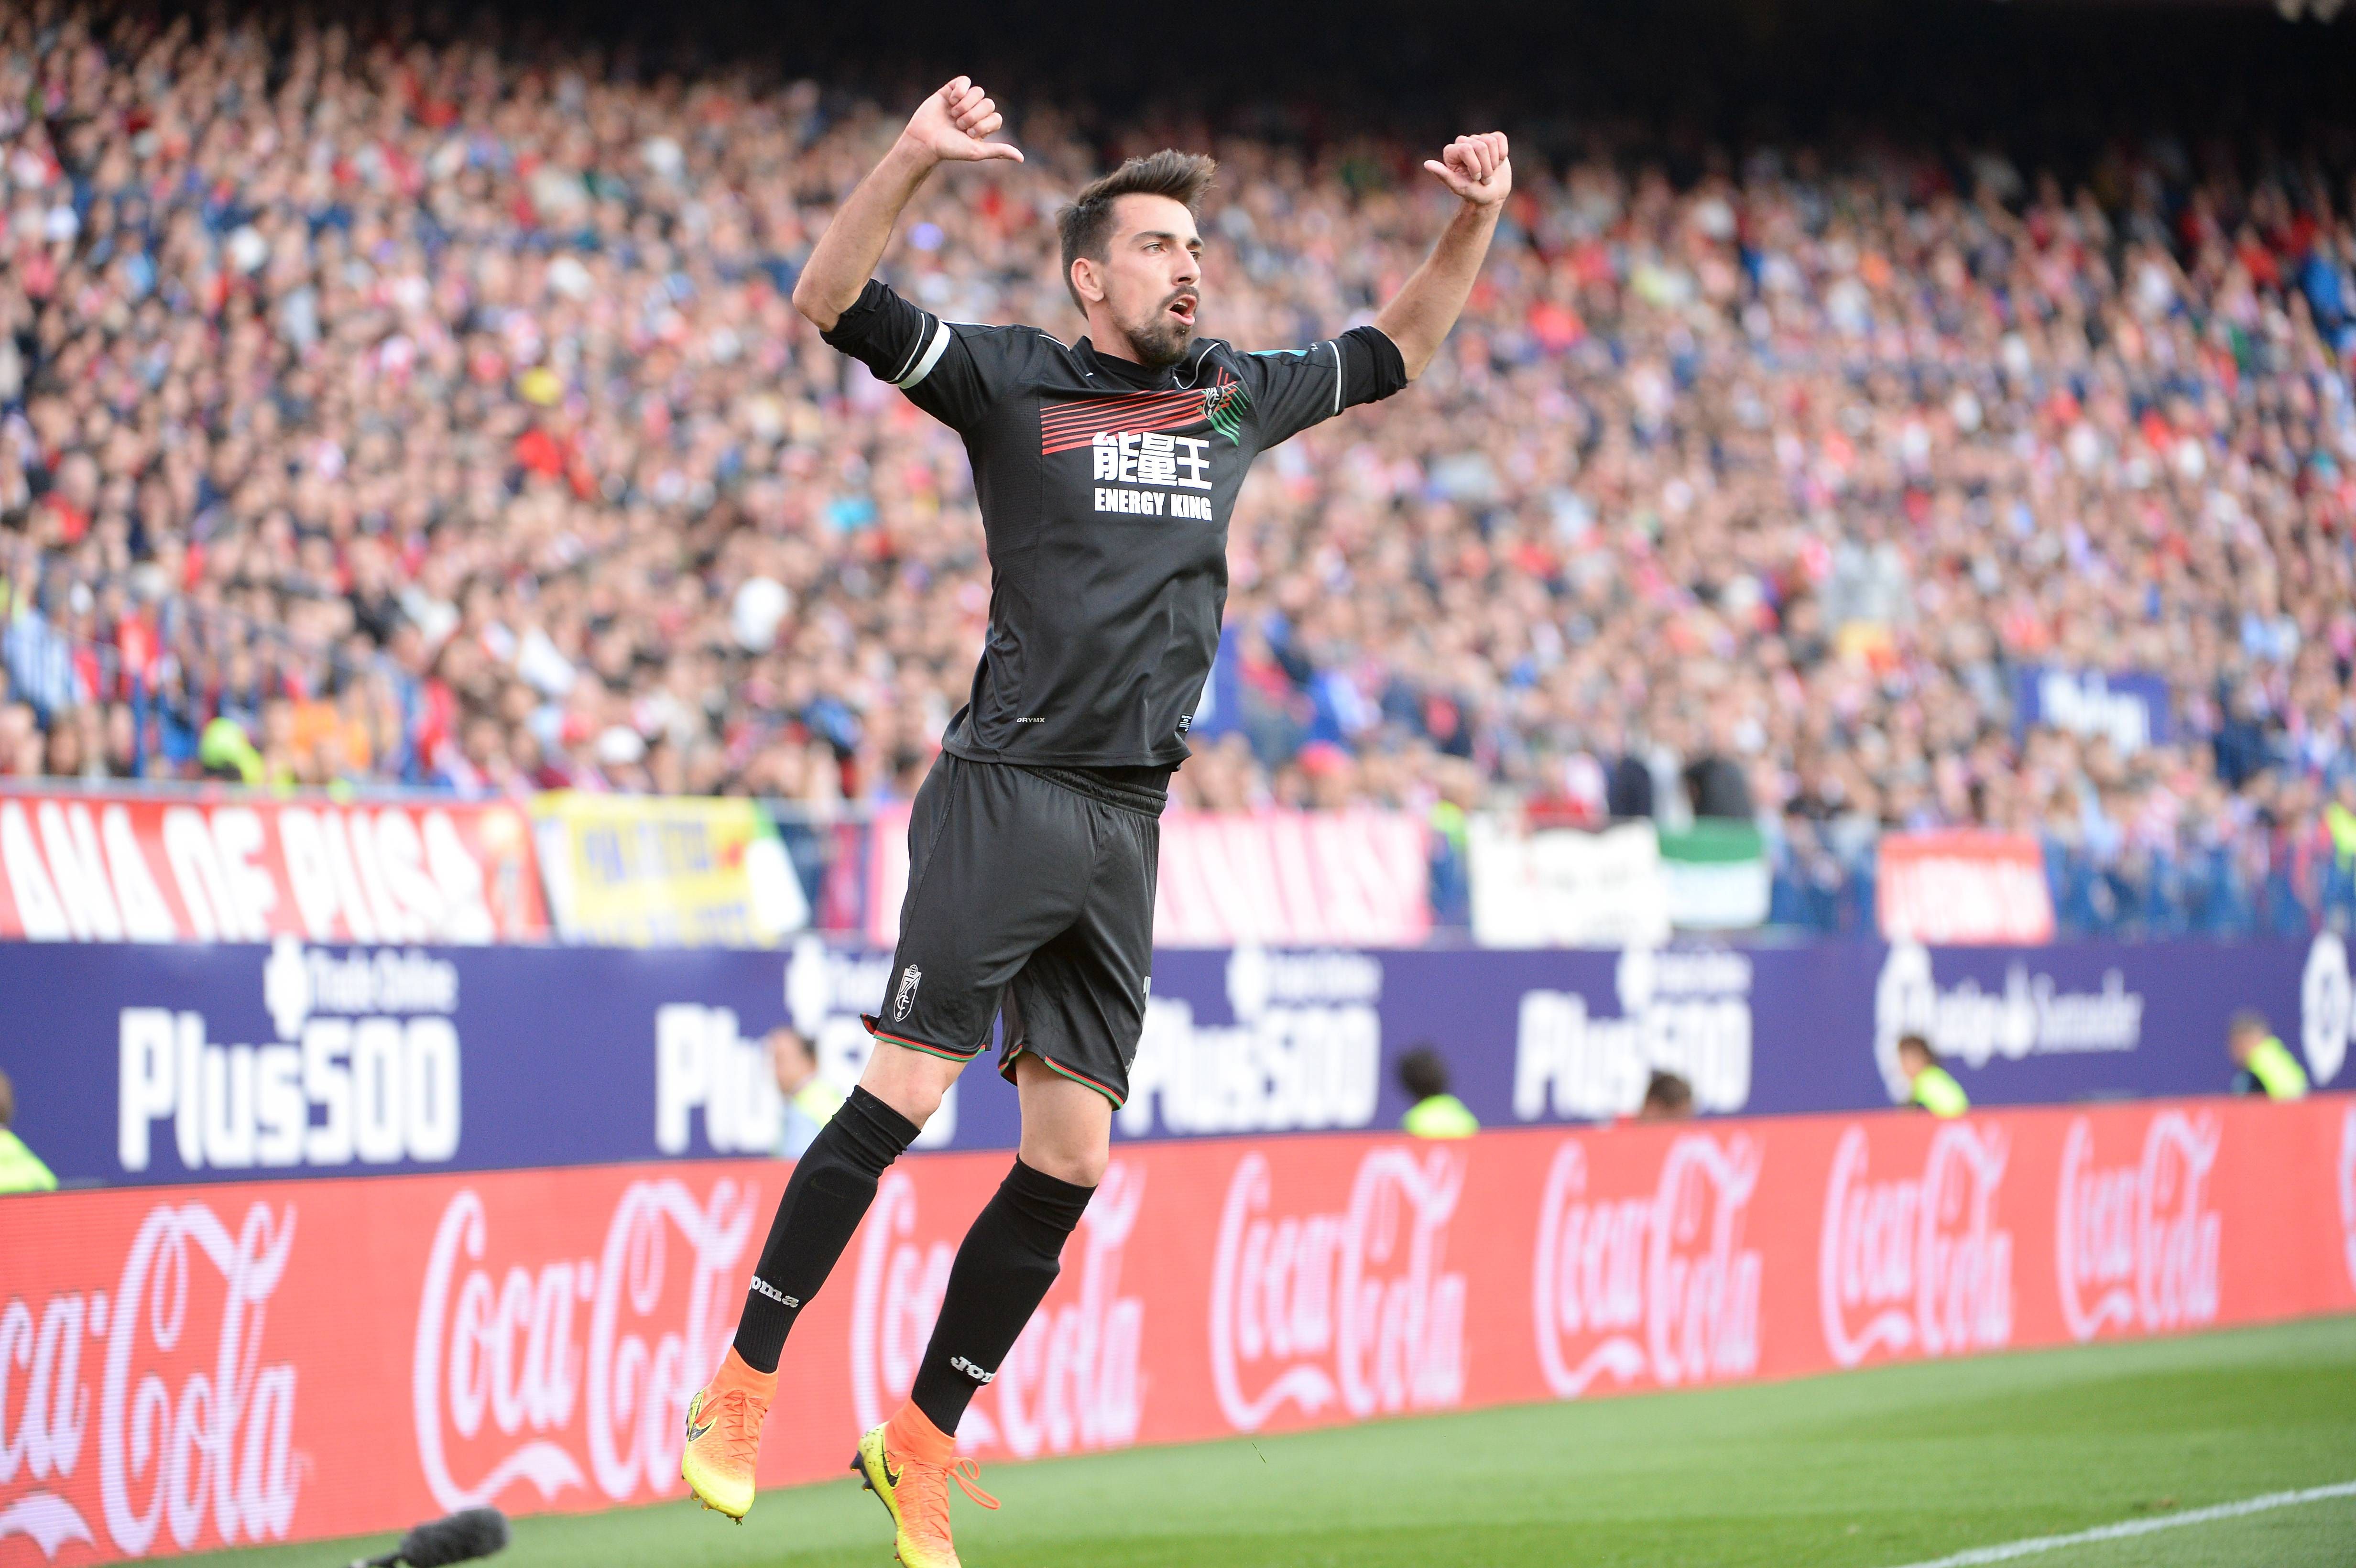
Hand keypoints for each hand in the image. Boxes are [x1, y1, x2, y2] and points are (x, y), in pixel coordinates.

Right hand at [898, 76, 1023, 165]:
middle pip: (988, 103)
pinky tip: (952, 100)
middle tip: (960, 125)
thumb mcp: (977, 152)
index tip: (970, 134)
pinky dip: (961, 89)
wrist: (924, 141)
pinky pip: (965, 80)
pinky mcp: (949, 91)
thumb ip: (999, 151)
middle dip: (975, 115)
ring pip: (978, 92)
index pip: (996, 117)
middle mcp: (974, 112)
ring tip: (954, 115)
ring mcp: (962, 101)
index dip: (984, 124)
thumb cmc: (950, 149)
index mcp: (982, 126)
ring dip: (967, 104)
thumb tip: (1022, 159)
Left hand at [1424, 132, 1510, 207]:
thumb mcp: (1458, 186)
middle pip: (1481, 146)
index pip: (1467, 149)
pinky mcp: (1493, 139)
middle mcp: (1463, 142)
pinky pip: (1500, 138)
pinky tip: (1498, 162)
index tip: (1475, 178)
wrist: (1491, 195)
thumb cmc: (1473, 193)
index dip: (1475, 166)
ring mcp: (1478, 140)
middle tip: (1483, 178)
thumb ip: (1443, 175)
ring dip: (1494, 163)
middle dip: (1486, 167)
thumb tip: (1426, 164)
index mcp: (1451, 152)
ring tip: (1489, 172)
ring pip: (1491, 142)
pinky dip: (1502, 153)